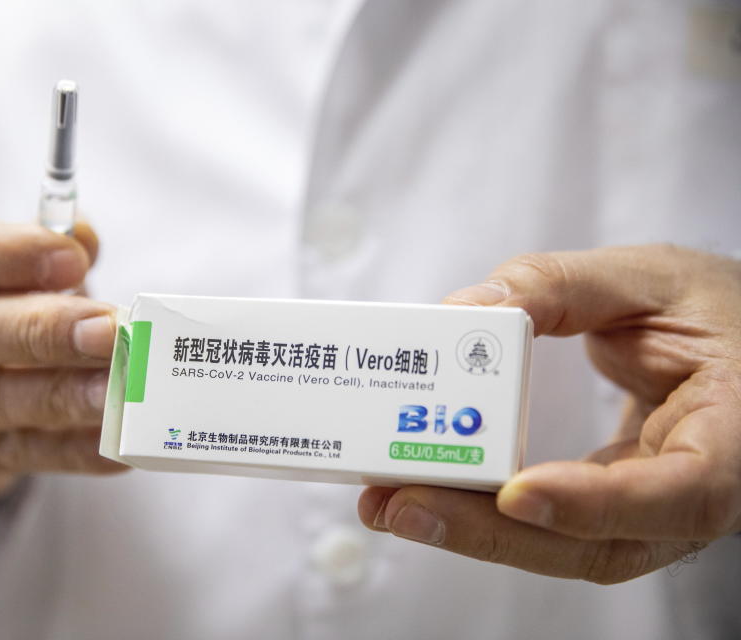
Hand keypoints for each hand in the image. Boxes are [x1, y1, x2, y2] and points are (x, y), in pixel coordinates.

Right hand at [0, 206, 124, 507]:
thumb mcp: (12, 260)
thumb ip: (49, 244)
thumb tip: (83, 240)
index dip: (2, 253)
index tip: (74, 260)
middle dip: (41, 332)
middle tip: (109, 332)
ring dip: (60, 395)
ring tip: (120, 387)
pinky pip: (11, 453)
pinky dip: (69, 448)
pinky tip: (113, 439)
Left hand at [358, 244, 740, 583]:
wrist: (733, 342)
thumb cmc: (707, 308)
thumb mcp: (647, 278)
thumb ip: (559, 286)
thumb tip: (462, 310)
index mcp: (735, 432)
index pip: (685, 492)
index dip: (597, 502)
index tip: (514, 492)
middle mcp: (698, 491)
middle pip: (600, 544)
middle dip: (490, 531)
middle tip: (399, 504)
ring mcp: (651, 511)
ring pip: (563, 547)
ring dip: (468, 530)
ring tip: (385, 503)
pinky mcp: (609, 506)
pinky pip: (547, 522)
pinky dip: (480, 511)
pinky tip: (418, 490)